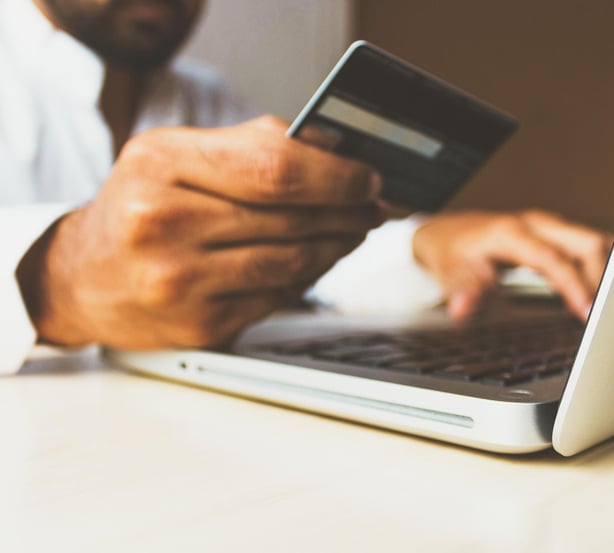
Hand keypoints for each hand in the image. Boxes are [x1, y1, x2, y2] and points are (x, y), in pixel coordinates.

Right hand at [17, 116, 382, 348]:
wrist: (82, 277)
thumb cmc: (138, 207)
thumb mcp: (175, 155)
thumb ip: (252, 147)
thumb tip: (336, 151)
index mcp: (161, 164)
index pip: (276, 168)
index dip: (337, 175)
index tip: (369, 177)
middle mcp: (164, 223)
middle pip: (292, 217)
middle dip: (348, 210)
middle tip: (374, 205)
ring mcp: (180, 281)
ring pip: (293, 262)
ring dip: (337, 245)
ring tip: (353, 230)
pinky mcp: (199, 325)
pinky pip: (278, 297)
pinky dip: (308, 276)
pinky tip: (317, 259)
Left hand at [412, 210, 612, 320]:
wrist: (448, 232)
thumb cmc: (451, 252)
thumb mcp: (449, 272)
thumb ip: (462, 290)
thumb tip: (462, 308)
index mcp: (511, 232)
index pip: (553, 258)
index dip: (574, 285)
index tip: (587, 312)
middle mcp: (535, 224)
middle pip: (586, 242)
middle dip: (603, 277)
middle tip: (608, 314)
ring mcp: (548, 226)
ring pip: (593, 242)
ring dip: (606, 272)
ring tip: (612, 307)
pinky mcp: (555, 234)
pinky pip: (587, 247)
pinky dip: (600, 267)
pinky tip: (603, 292)